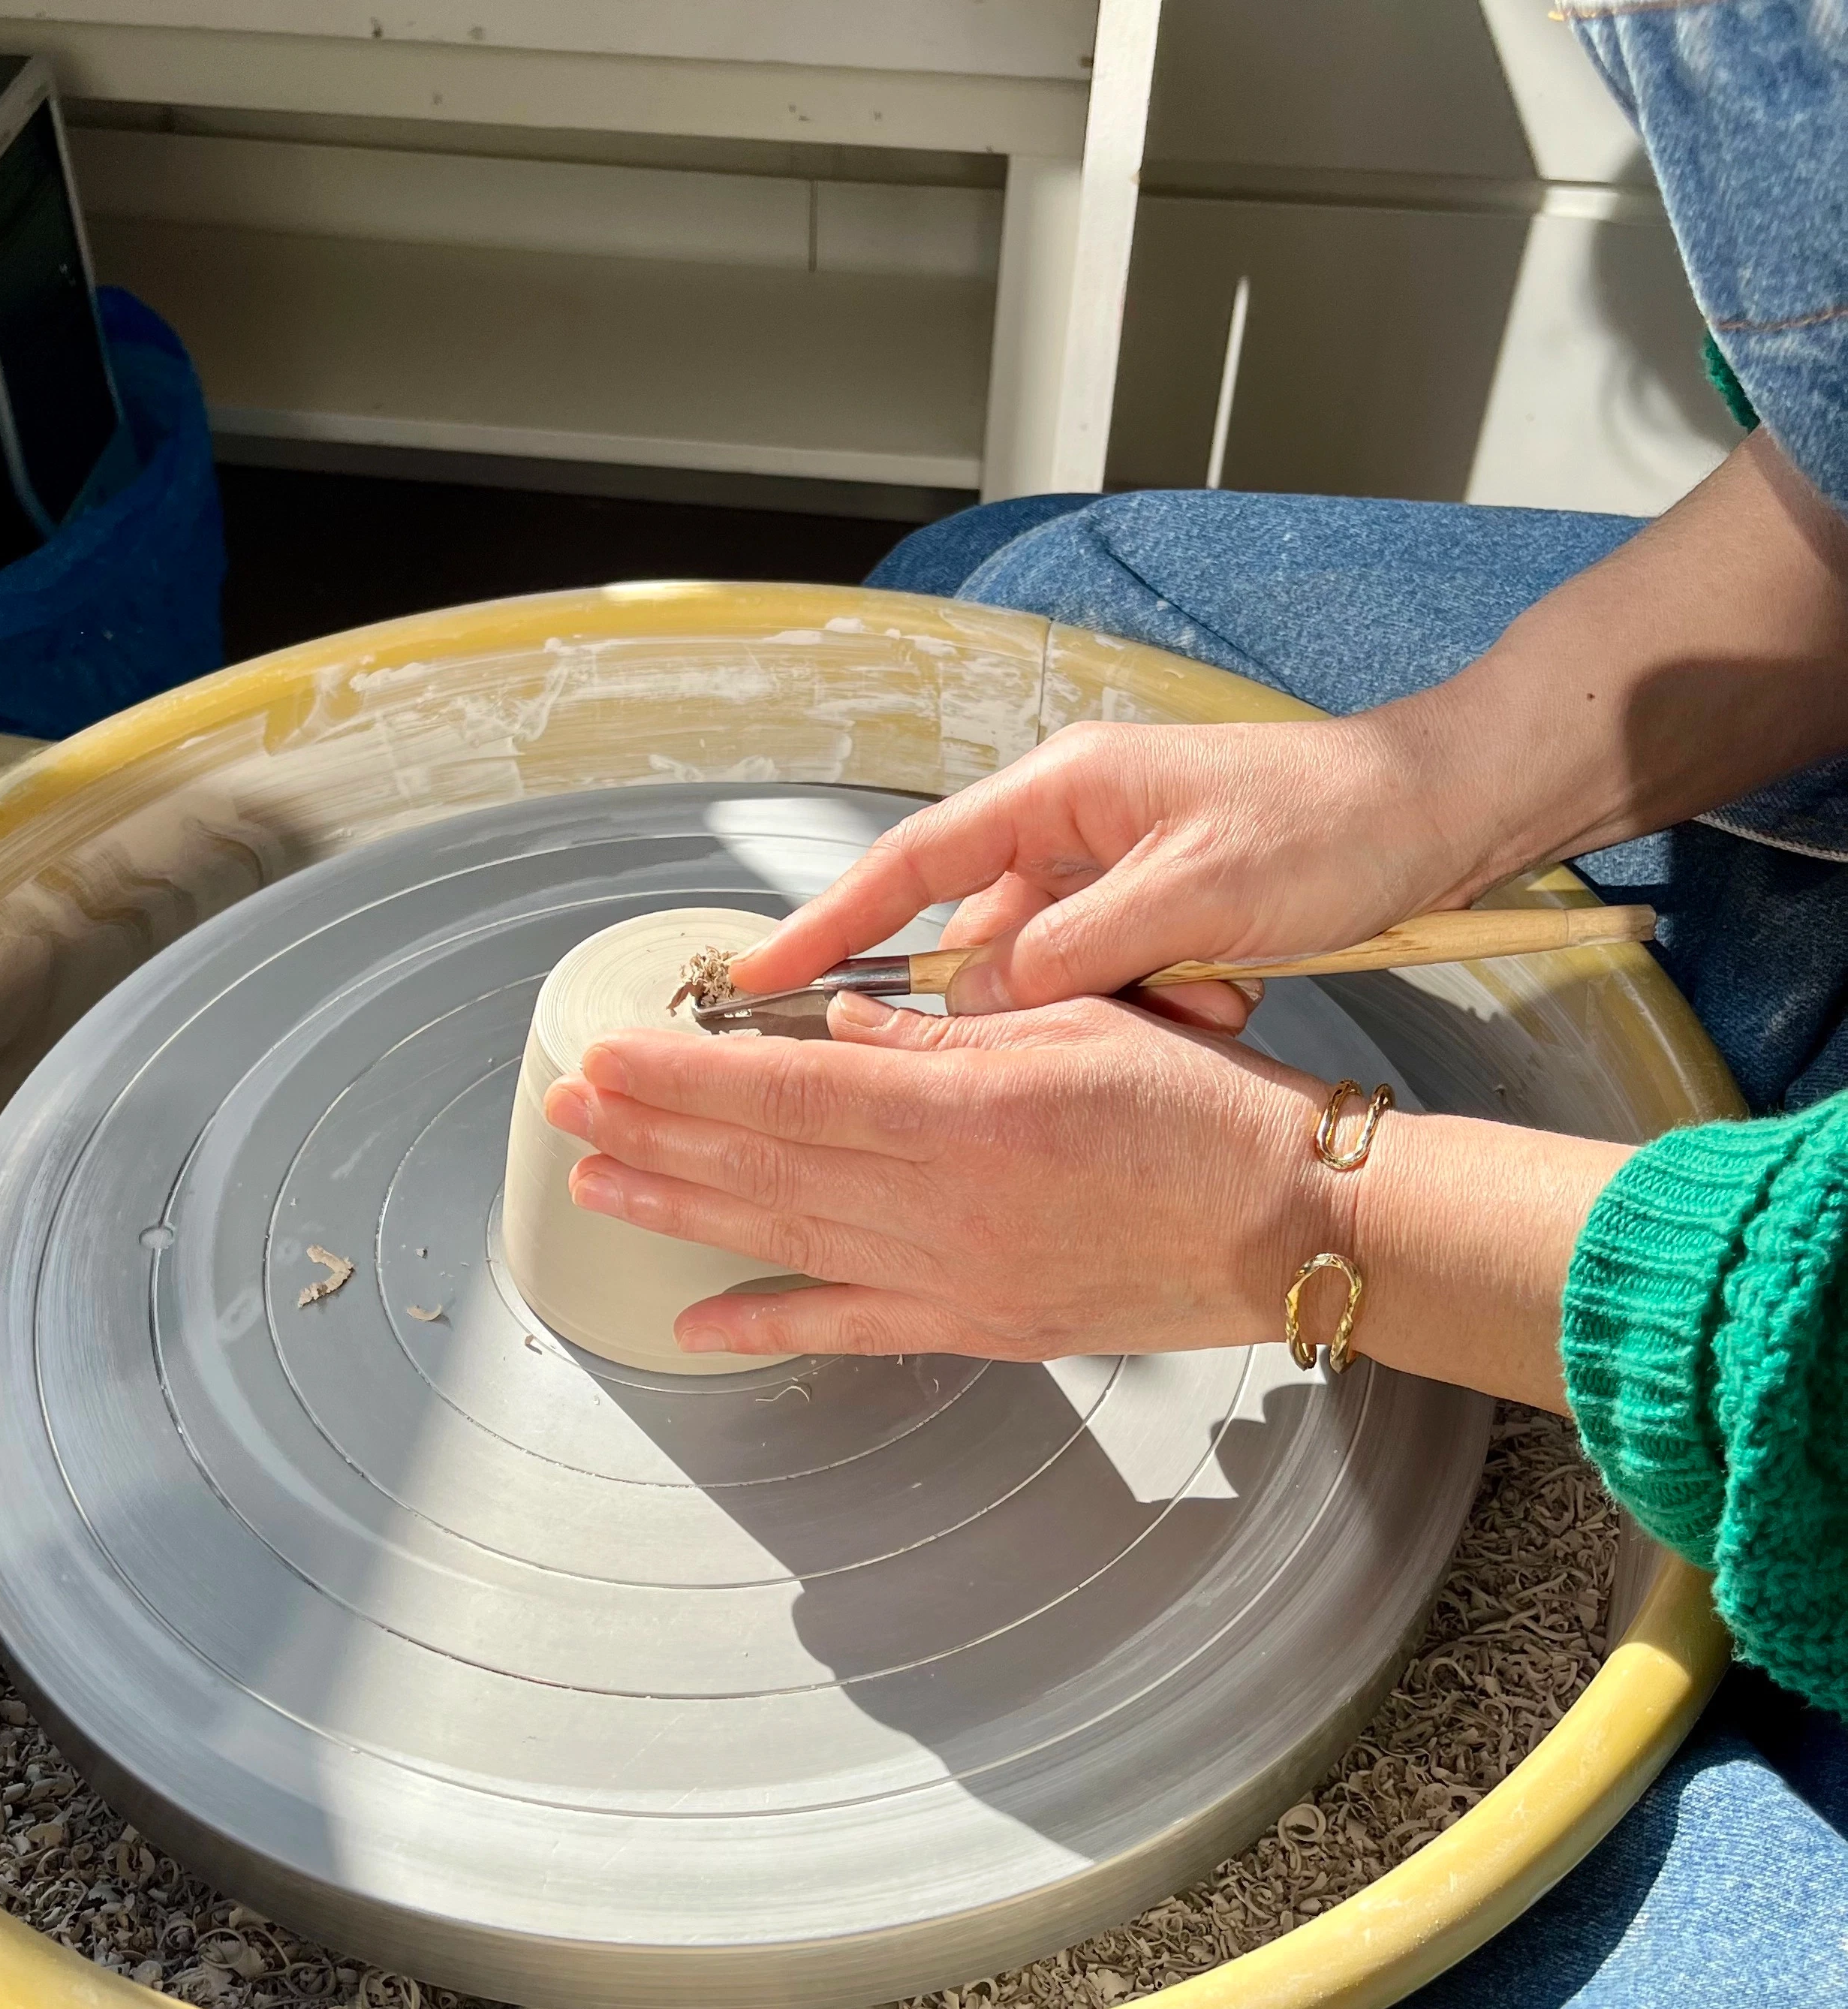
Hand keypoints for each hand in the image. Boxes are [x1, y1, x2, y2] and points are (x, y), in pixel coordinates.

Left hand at [541, 995, 1346, 1360]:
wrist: (1291, 1227)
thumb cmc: (1203, 1109)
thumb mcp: (1080, 1027)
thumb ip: (948, 1031)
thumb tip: (839, 1024)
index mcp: (966, 1109)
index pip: (788, 1084)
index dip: (684, 1076)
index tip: (608, 1058)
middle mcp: (942, 1200)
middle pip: (766, 1162)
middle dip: (655, 1135)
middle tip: (568, 1112)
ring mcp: (954, 1274)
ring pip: (787, 1239)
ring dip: (682, 1214)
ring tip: (597, 1189)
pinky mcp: (978, 1325)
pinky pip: (852, 1328)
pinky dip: (770, 1326)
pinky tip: (697, 1324)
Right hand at [727, 702, 1515, 1025]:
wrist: (1443, 812)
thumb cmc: (1328, 824)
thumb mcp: (1193, 895)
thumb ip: (1071, 954)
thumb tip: (972, 1005)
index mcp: (1059, 794)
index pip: (908, 865)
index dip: (826, 925)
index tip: (757, 978)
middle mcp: (1069, 828)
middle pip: (985, 939)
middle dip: (1033, 1001)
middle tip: (1091, 1022)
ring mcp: (1111, 871)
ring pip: (1057, 976)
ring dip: (1117, 1010)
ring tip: (1204, 994)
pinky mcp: (1152, 910)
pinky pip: (1114, 983)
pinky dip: (1159, 1006)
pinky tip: (1224, 994)